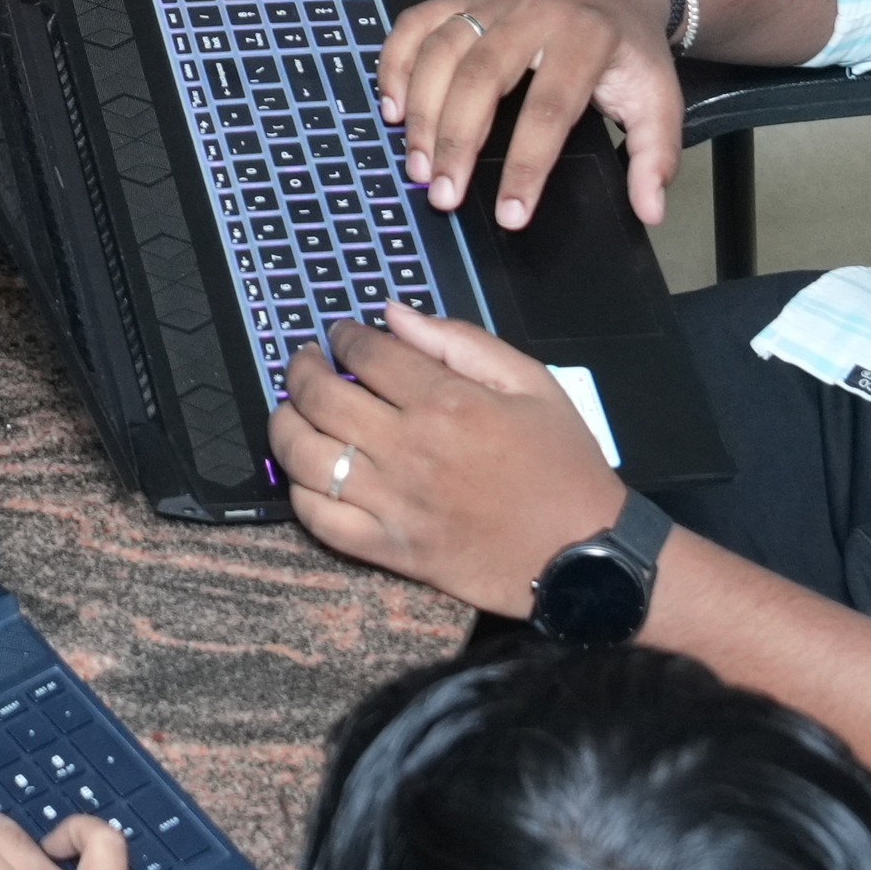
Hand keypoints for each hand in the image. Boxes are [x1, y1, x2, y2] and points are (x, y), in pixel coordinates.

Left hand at [267, 300, 616, 614]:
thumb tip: (393, 315)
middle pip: (320, 398)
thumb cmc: (564, 464)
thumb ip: (460, 341)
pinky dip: (299, 491)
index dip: (344, 336)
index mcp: (448, 403)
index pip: (366, 355)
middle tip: (305, 361)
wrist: (585, 554)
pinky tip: (306, 471)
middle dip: (302, 368)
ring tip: (291, 409)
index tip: (340, 333)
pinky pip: (319, 520)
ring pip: (305, 456)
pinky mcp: (390, 550)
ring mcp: (394, 504)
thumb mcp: (532, 381)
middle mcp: (411, 451)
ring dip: (285, 424)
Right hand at [381, 0, 677, 219]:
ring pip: (441, 50)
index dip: (526, 166)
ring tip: (418, 165)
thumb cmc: (630, 45)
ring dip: (420, 111)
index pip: (549, 109)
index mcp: (586, 37)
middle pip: (481, 76)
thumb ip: (657, 154)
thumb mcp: (660, 95)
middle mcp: (533, 12)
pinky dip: (395, 65)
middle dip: (456, 141)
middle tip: (442, 194)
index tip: (510, 215)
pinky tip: (392, 110)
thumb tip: (649, 210)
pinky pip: (415, 23)